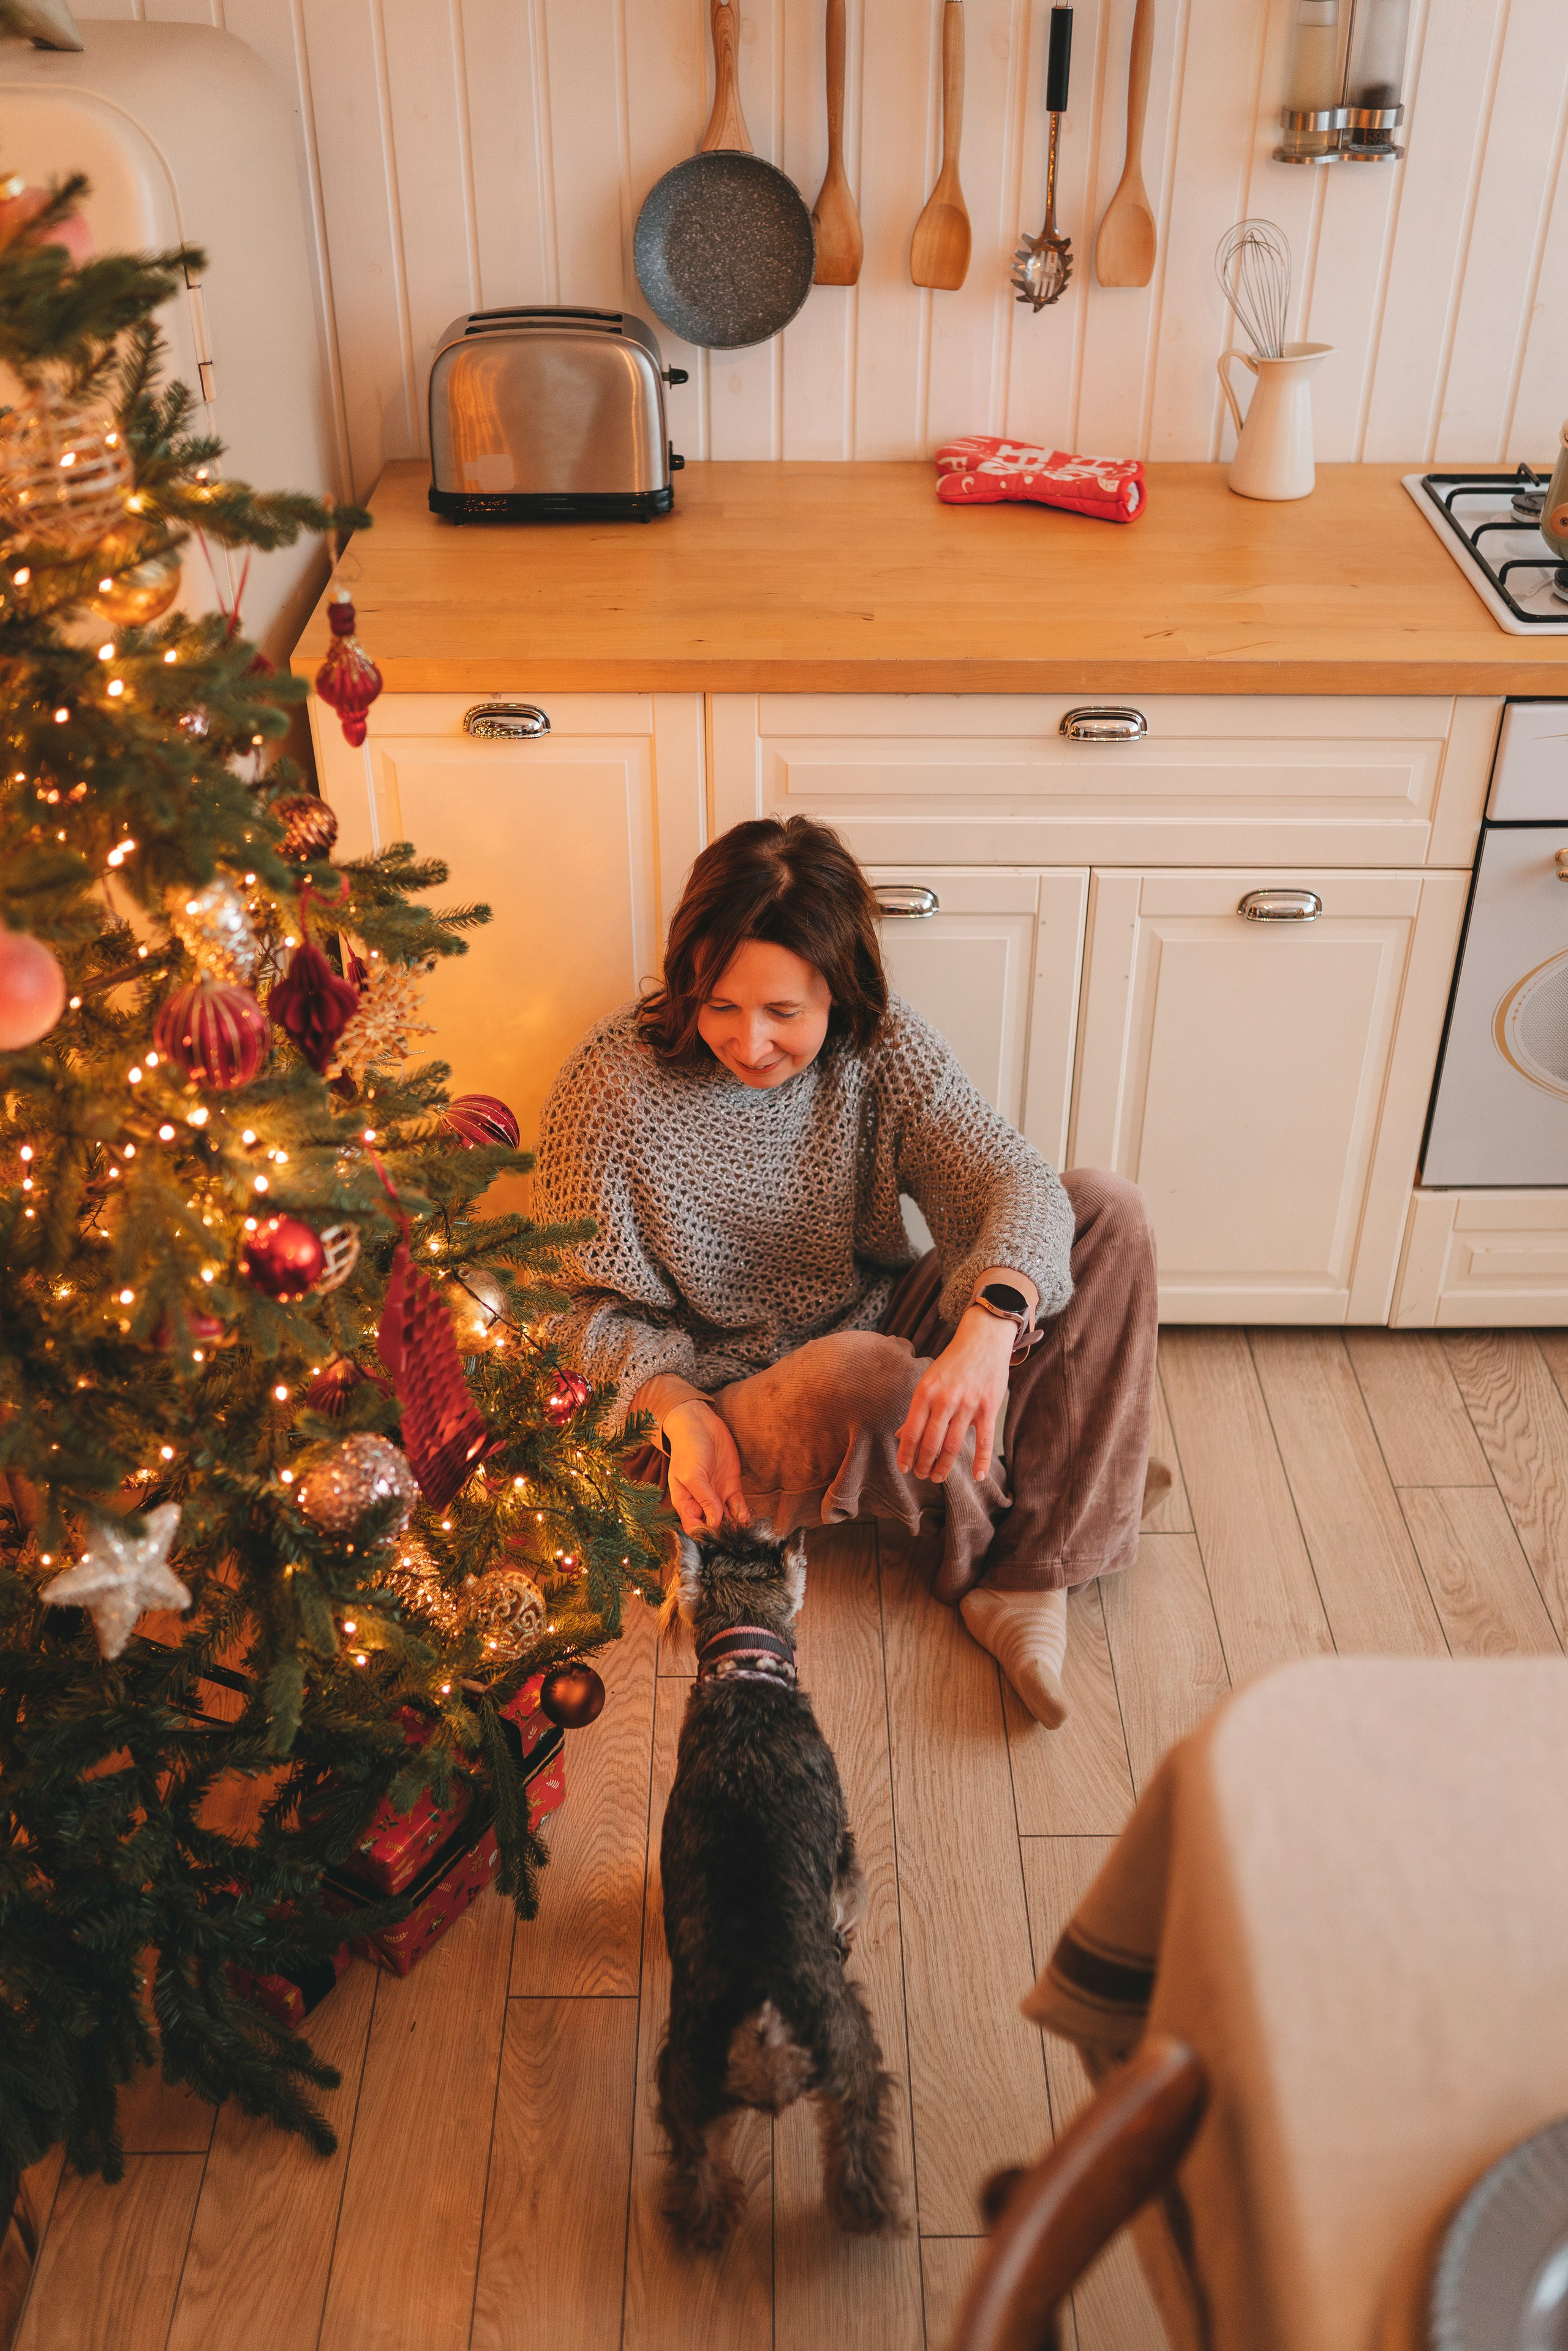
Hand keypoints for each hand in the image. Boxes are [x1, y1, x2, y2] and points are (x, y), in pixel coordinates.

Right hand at [663, 1399, 750, 1535]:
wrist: (701, 1424)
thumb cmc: (689, 1448)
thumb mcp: (692, 1475)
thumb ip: (704, 1499)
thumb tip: (714, 1522)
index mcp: (685, 1502)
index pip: (694, 1527)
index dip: (704, 1535)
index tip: (717, 1537)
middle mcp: (701, 1502)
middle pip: (712, 1526)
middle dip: (723, 1534)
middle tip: (735, 1540)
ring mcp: (717, 1495)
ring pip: (727, 1519)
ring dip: (735, 1527)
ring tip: (745, 1535)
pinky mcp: (731, 1486)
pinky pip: (738, 1506)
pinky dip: (743, 1515)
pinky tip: (747, 1521)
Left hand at [896, 1307, 1014, 1483]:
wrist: (983, 1340)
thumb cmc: (952, 1363)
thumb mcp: (928, 1380)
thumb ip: (917, 1409)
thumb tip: (901, 1435)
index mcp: (925, 1392)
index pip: (911, 1432)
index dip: (906, 1454)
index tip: (903, 1468)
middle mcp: (945, 1400)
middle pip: (931, 1443)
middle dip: (923, 1464)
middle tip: (921, 1475)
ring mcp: (968, 1404)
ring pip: (953, 1445)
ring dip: (944, 1466)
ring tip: (938, 1477)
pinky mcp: (989, 1407)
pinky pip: (984, 1440)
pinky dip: (981, 1461)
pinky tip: (977, 1476)